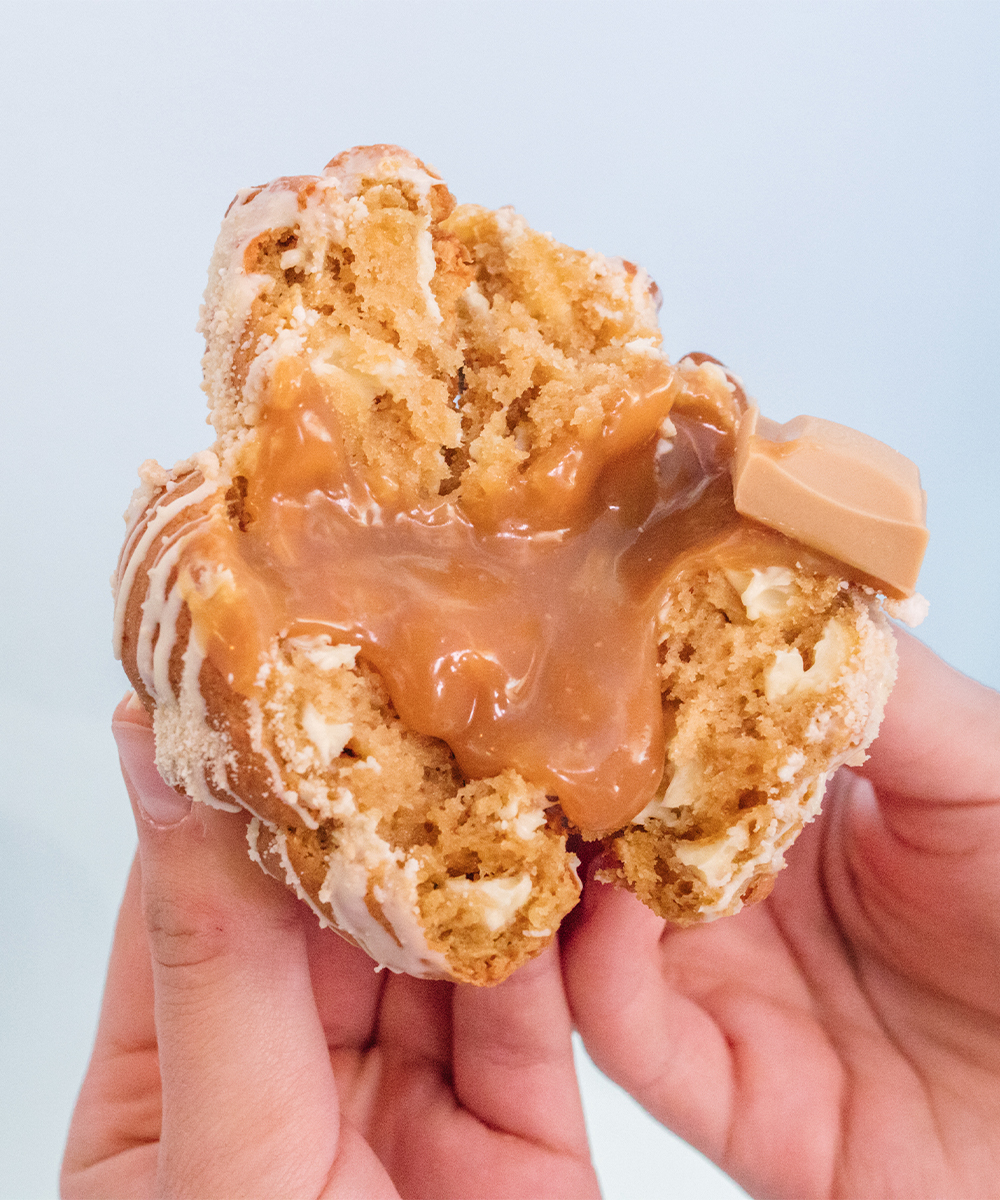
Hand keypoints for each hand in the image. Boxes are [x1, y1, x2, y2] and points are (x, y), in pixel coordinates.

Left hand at [62, 699, 599, 1199]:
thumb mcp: (227, 1153)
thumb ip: (211, 959)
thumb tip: (154, 766)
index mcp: (183, 1083)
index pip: (199, 897)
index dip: (234, 784)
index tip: (272, 670)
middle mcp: (296, 1078)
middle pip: (335, 907)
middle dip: (381, 800)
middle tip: (414, 675)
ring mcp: (412, 1096)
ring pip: (446, 941)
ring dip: (480, 850)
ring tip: (506, 737)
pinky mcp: (523, 1125)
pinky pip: (540, 1006)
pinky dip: (562, 929)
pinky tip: (568, 847)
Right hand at [562, 632, 999, 1198]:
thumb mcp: (979, 763)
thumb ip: (876, 686)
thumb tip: (763, 585)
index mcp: (785, 805)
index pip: (668, 743)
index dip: (616, 699)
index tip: (565, 648)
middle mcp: (736, 891)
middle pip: (607, 832)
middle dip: (557, 785)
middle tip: (510, 732)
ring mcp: (721, 989)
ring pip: (587, 930)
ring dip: (554, 874)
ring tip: (545, 814)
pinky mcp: (720, 1089)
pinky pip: (625, 1035)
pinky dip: (596, 973)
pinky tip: (611, 912)